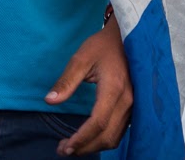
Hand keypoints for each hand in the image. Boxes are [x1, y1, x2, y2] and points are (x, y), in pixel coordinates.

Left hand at [45, 14, 131, 155]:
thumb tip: (49, 101)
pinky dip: (104, 139)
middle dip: (85, 147)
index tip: (64, 146)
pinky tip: (89, 138)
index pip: (98, 122)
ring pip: (115, 136)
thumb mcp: (81, 58)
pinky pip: (120, 131)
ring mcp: (134, 105)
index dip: (81, 138)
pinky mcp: (134, 107)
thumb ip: (66, 81)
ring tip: (73, 146)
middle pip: (107, 135)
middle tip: (63, 150)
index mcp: (114, 89)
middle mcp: (128, 101)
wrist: (127, 36)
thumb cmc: (102, 45)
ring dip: (94, 146)